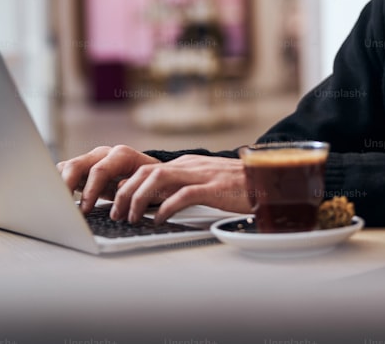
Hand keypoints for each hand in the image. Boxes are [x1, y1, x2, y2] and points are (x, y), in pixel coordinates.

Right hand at [56, 145, 159, 213]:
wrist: (151, 174)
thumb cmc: (151, 181)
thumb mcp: (148, 185)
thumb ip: (133, 185)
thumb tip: (117, 188)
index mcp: (121, 155)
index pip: (99, 170)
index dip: (90, 191)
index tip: (85, 210)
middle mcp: (103, 154)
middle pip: (76, 165)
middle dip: (66, 186)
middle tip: (61, 207)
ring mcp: (91, 160)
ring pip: (67, 167)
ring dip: (59, 184)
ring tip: (56, 204)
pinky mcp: (83, 169)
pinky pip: (65, 173)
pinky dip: (59, 185)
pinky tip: (58, 200)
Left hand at [112, 154, 252, 223]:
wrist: (269, 180)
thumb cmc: (239, 187)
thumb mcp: (206, 182)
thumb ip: (184, 187)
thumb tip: (158, 203)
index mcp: (187, 164)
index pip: (146, 168)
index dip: (126, 185)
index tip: (115, 202)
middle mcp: (191, 165)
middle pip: (146, 171)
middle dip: (125, 192)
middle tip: (116, 213)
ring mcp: (202, 175)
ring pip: (158, 178)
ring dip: (139, 198)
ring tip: (131, 217)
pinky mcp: (215, 188)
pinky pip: (183, 195)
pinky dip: (166, 207)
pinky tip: (158, 220)